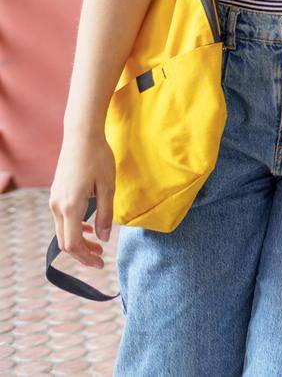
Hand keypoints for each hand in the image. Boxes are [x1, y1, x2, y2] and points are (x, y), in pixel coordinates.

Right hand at [48, 130, 116, 267]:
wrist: (81, 136)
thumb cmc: (98, 158)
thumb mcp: (108, 186)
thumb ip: (106, 214)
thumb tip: (104, 239)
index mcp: (70, 206)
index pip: (73, 244)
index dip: (86, 257)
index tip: (101, 263)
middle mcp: (57, 206)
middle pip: (65, 242)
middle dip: (83, 254)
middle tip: (101, 260)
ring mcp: (54, 200)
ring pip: (63, 231)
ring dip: (79, 242)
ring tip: (98, 246)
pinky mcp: (56, 194)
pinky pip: (62, 219)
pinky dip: (75, 228)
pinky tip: (90, 228)